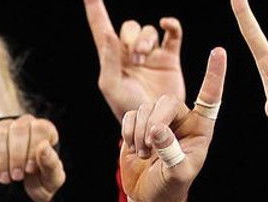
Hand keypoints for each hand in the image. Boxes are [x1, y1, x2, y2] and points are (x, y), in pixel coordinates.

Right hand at [0, 115, 66, 201]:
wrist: (19, 195)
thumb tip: (44, 147)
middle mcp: (25, 124)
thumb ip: (51, 164)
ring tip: (5, 178)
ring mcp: (4, 126)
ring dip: (2, 158)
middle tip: (16, 177)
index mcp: (46, 132)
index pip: (40, 128)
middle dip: (16, 156)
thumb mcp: (51, 180)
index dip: (33, 148)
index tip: (29, 169)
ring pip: (1, 133)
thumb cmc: (39, 183)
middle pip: (19, 129)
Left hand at [83, 0, 185, 119]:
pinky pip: (172, 33)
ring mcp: (151, 55)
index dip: (95, 8)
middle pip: (130, 28)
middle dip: (132, 38)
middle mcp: (130, 53)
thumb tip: (109, 33)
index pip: (101, 26)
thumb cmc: (127, 109)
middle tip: (134, 59)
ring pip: (149, 30)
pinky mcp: (169, 58)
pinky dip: (171, 25)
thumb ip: (108, 59)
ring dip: (145, 39)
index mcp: (112, 58)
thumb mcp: (111, 86)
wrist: (154, 125)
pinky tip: (167, 24)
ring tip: (144, 58)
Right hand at [117, 48, 227, 201]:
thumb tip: (157, 130)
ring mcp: (159, 121)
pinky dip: (129, 131)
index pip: (209, 98)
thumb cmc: (170, 188)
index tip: (218, 51)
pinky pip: (131, 115)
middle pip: (167, 101)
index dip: (214, 75)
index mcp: (200, 128)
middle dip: (155, 121)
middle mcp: (181, 120)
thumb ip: (171, 152)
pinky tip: (134, 149)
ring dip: (140, 132)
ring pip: (146, 108)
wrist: (149, 196)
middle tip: (149, 145)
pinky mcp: (139, 124)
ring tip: (144, 155)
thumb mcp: (177, 175)